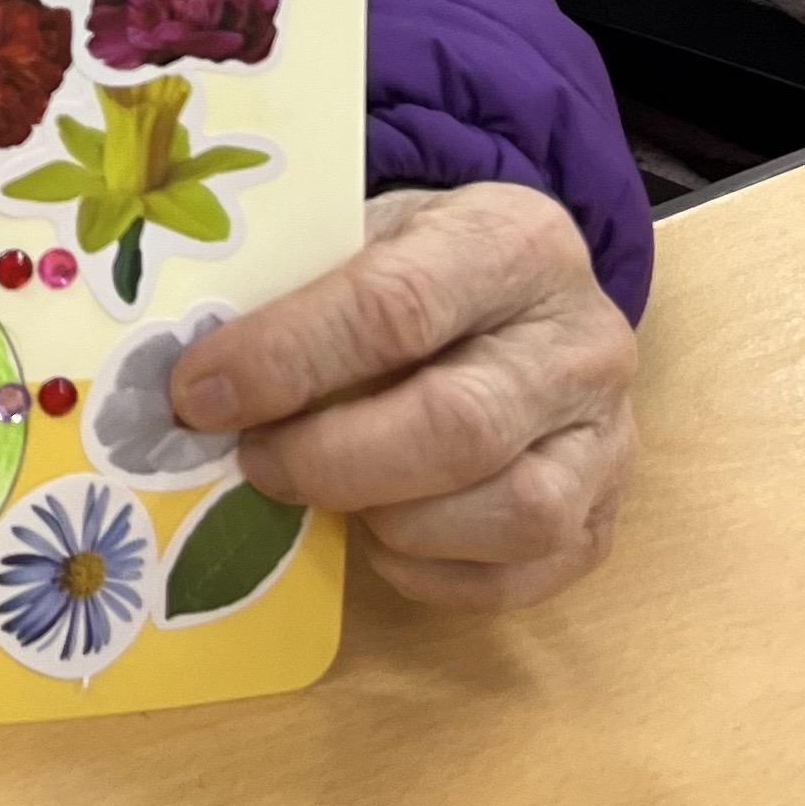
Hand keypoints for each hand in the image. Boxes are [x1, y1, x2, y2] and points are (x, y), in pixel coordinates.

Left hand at [167, 182, 638, 611]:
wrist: (521, 283)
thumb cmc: (418, 256)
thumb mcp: (360, 229)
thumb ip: (295, 287)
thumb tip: (196, 377)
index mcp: (513, 239)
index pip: (394, 306)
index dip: (287, 359)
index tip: (200, 393)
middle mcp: (580, 340)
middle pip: (458, 425)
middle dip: (331, 458)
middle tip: (252, 459)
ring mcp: (609, 436)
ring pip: (513, 513)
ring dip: (390, 519)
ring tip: (319, 491)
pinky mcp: (609, 515)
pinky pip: (526, 576)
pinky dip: (435, 573)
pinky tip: (376, 537)